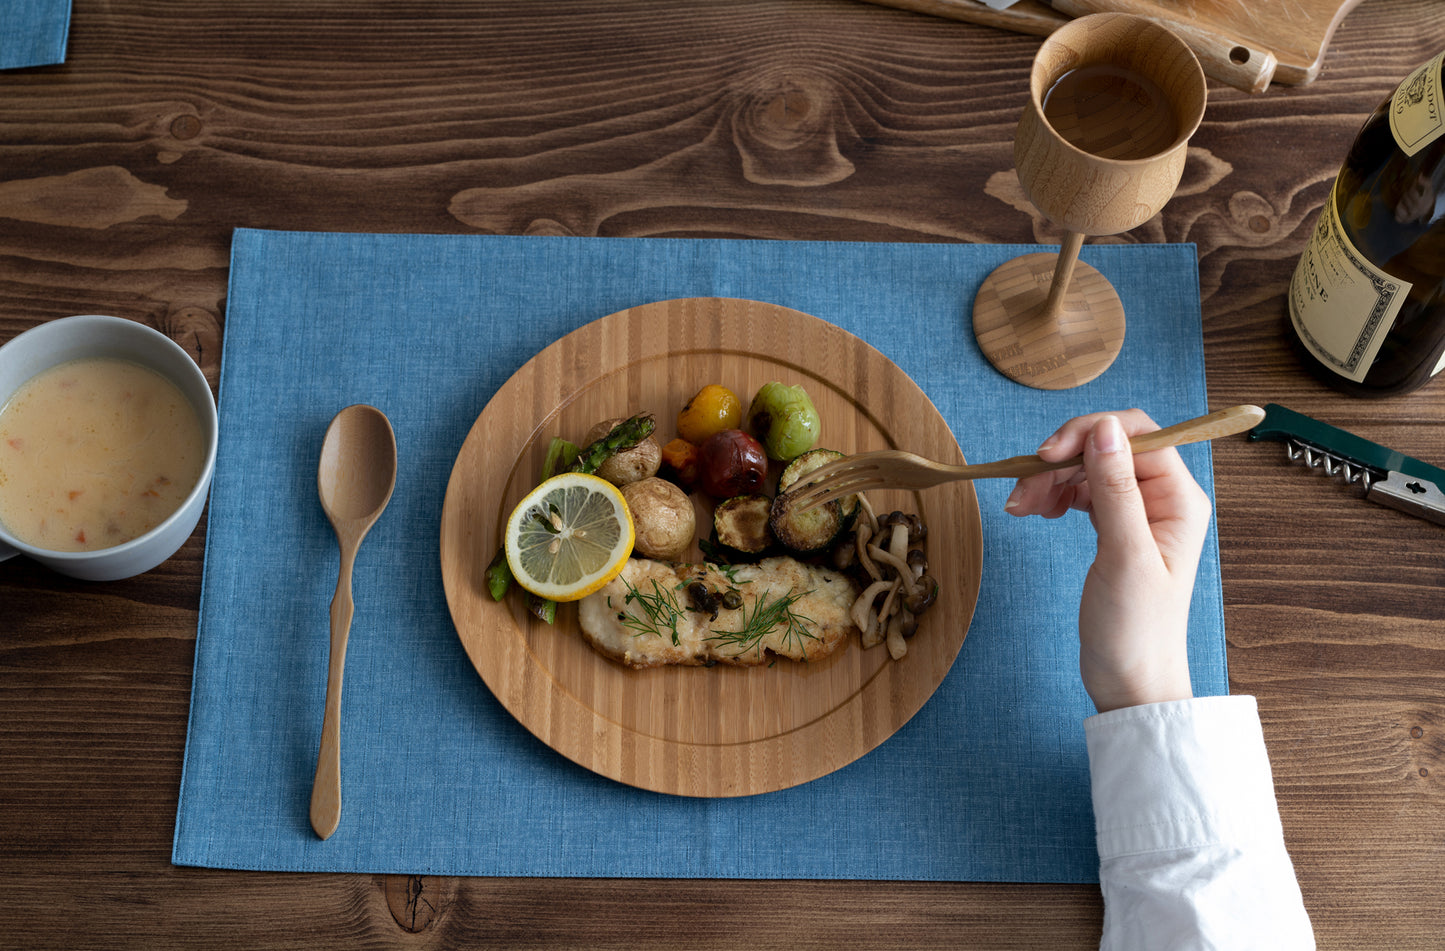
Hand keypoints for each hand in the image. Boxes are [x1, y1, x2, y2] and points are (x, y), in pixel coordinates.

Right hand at [1003, 411, 1211, 712]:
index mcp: (1179, 499)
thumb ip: (1115, 488)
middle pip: (1107, 447)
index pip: (1136, 434)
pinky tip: (1036, 511)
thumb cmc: (1136, 629)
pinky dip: (1055, 495)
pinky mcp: (1116, 528)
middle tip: (1023, 489)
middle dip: (1061, 460)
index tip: (1047, 455)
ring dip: (1051, 479)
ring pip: (1089, 468)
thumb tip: (1105, 428)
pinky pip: (1082, 491)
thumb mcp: (1123, 555)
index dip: (1089, 434)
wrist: (1130, 681)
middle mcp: (1163, 499)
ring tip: (1021, 507)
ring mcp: (1139, 513)